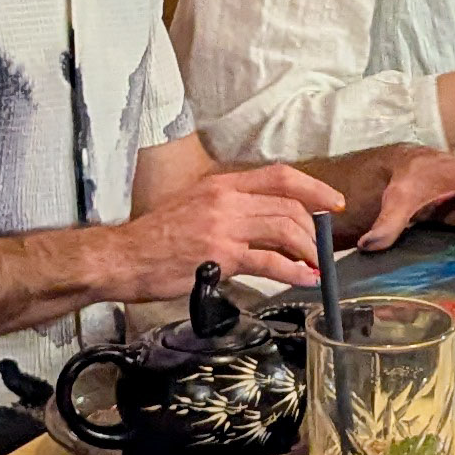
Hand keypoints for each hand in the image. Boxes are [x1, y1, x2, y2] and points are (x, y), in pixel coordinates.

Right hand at [97, 165, 346, 295]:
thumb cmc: (155, 238)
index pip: (279, 176)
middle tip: (323, 247)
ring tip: (317, 265)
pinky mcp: (221, 255)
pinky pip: (269, 261)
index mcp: (221, 183)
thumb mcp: (194, 207)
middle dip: (313, 228)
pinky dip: (293, 271)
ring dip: (308, 250)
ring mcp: (224, 226)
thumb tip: (264, 223)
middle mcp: (225, 199)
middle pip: (288, 205)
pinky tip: (304, 278)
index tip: (331, 203)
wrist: (123, 257)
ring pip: (284, 230)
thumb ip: (229, 209)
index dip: (313, 188)